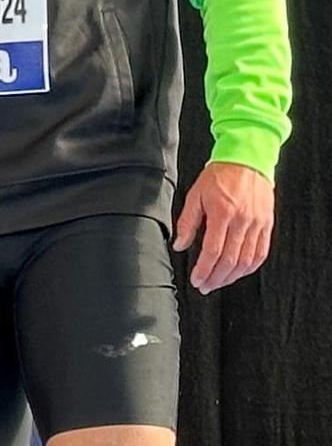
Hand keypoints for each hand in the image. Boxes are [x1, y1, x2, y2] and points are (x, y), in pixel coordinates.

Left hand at [173, 162, 274, 292]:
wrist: (247, 158)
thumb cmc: (220, 175)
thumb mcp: (195, 195)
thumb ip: (187, 222)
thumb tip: (179, 245)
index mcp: (223, 213)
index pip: (213, 251)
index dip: (204, 270)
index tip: (196, 280)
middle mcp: (242, 220)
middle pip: (230, 260)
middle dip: (216, 278)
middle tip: (205, 286)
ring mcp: (257, 223)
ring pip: (246, 260)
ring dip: (232, 277)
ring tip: (219, 282)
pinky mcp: (267, 223)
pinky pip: (261, 252)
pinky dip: (250, 267)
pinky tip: (239, 272)